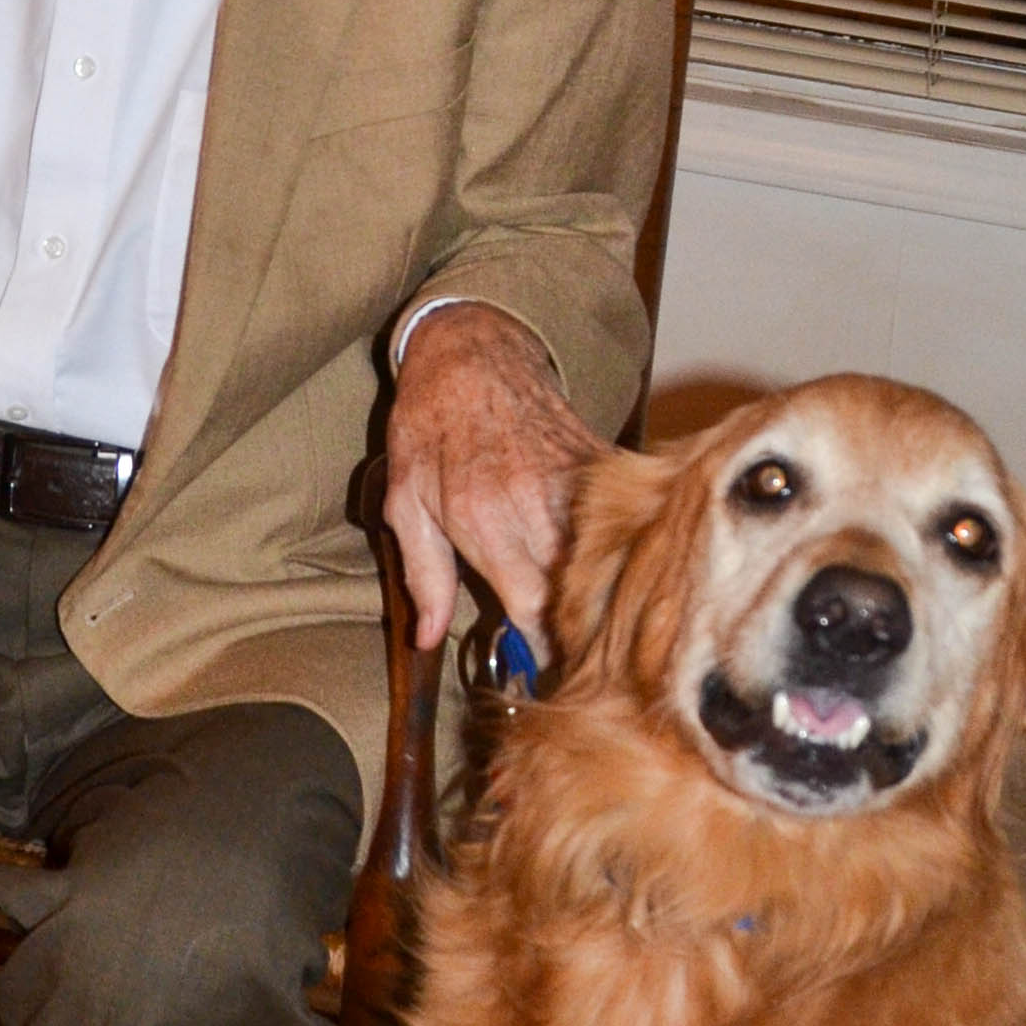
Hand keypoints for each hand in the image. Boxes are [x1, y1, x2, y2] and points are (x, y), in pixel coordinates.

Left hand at [383, 301, 605, 657]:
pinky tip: (611, 565)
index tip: (550, 671)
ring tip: (598, 619)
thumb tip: (430, 638)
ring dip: (604, 592)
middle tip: (579, 656)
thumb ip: (423, 575)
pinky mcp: (601, 461)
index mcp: (486, 520)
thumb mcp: (404, 503)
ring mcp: (576, 482)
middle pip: (580, 590)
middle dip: (581, 630)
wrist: (472, 354)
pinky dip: (618, 546)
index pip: (534, 606)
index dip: (547, 646)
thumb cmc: (429, 429)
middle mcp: (536, 503)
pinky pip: (621, 518)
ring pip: (608, 557)